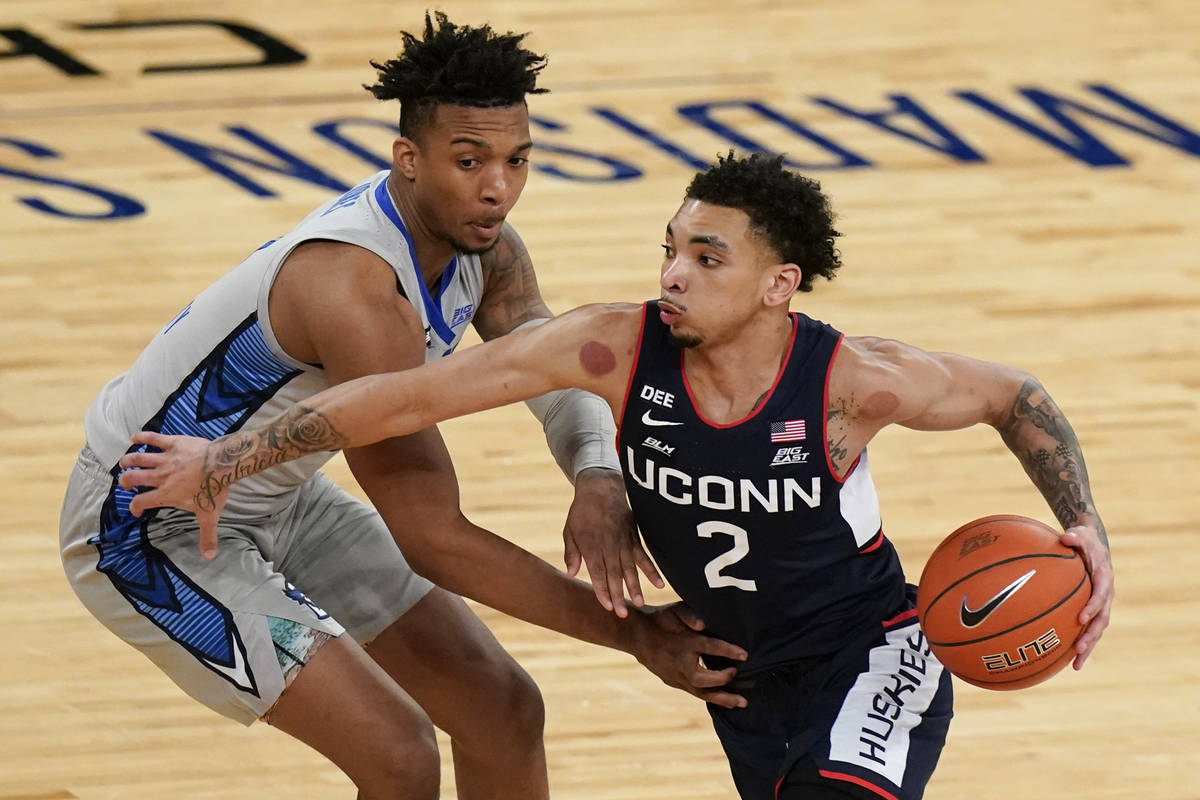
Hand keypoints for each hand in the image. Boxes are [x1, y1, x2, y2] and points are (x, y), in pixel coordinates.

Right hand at [117, 431, 225, 559]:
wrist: (223, 463)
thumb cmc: (214, 489)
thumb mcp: (210, 515)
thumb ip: (207, 536)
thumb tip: (209, 557)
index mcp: (166, 494)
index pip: (141, 502)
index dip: (134, 507)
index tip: (135, 509)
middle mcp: (161, 477)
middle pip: (133, 478)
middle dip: (125, 480)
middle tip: (125, 482)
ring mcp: (166, 459)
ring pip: (139, 458)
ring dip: (129, 460)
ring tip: (125, 462)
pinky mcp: (173, 443)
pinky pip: (153, 438)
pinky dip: (142, 436)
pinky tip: (135, 436)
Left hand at [564, 467, 664, 617]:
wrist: (601, 487)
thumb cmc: (582, 511)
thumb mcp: (569, 531)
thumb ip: (571, 553)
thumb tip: (571, 574)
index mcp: (591, 546)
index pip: (598, 573)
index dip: (603, 590)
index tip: (607, 606)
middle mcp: (609, 546)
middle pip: (615, 574)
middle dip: (618, 595)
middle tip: (623, 614)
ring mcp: (624, 542)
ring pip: (631, 568)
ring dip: (635, 586)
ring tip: (640, 603)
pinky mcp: (635, 537)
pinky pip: (644, 556)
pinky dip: (652, 570)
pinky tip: (659, 584)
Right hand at [630, 602, 747, 709]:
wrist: (637, 636)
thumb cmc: (661, 620)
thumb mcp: (674, 610)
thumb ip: (690, 614)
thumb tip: (703, 624)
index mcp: (684, 643)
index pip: (709, 648)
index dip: (728, 651)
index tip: (745, 654)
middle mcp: (680, 662)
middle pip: (703, 679)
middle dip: (722, 679)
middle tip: (736, 673)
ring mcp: (676, 676)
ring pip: (700, 692)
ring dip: (723, 699)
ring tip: (742, 702)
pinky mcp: (675, 682)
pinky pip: (695, 693)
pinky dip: (711, 698)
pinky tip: (726, 702)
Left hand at [1060, 523, 1113, 669]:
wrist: (1094, 545)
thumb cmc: (1083, 539)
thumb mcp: (1080, 533)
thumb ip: (1074, 536)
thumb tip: (1065, 537)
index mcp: (1104, 578)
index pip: (1101, 595)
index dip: (1092, 607)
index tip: (1081, 618)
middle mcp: (1106, 596)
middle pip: (1101, 620)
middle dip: (1090, 636)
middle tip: (1077, 649)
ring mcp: (1100, 605)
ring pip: (1096, 630)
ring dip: (1087, 647)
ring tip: (1075, 665)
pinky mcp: (1092, 610)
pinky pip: (1087, 629)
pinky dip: (1080, 643)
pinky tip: (1066, 659)